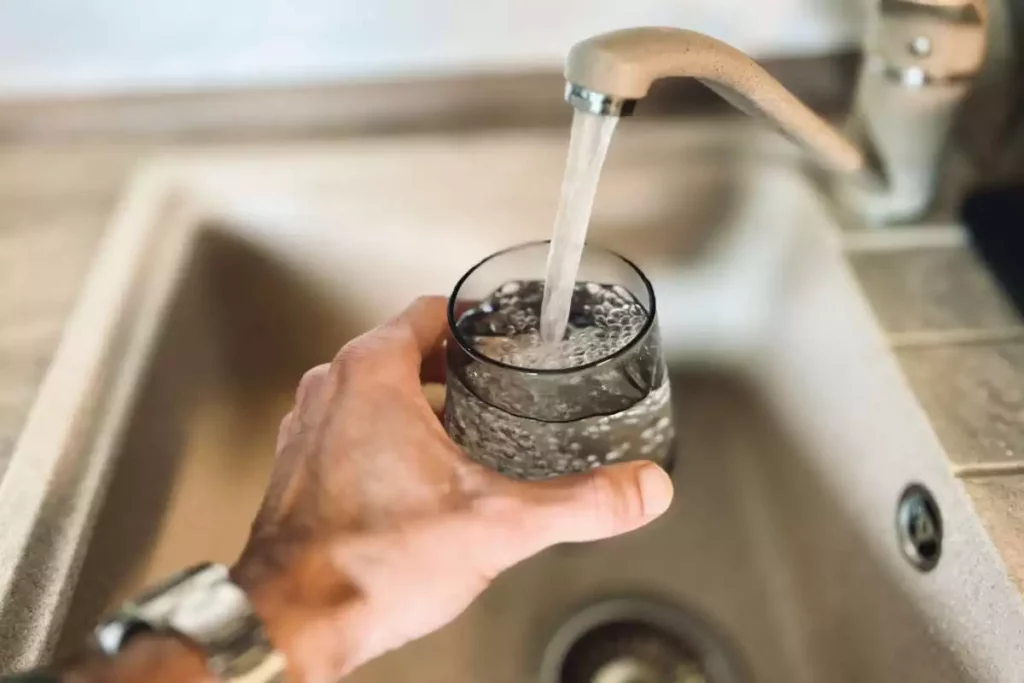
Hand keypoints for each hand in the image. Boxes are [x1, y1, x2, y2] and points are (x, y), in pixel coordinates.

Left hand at [232, 296, 674, 682]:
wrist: (294, 622)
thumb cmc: (371, 563)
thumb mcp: (498, 524)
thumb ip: (581, 503)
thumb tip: (643, 488)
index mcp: (371, 373)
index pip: (429, 312)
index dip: (474, 318)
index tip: (503, 329)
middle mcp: (329, 389)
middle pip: (403, 349)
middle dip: (455, 363)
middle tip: (500, 380)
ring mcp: (307, 428)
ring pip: (372, 390)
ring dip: (420, 400)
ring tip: (469, 426)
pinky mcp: (299, 468)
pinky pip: (349, 429)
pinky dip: (386, 435)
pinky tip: (422, 476)